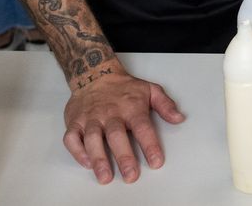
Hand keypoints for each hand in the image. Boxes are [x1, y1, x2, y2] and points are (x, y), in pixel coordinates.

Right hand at [61, 63, 184, 184]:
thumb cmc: (123, 88)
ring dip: (99, 158)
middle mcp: (110, 114)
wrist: (95, 74)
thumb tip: (179, 118)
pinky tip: (87, 162)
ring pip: (93, 139)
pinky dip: (77, 151)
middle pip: (117, 136)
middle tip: (131, 175)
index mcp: (131, 108)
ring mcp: (91, 118)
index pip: (143, 127)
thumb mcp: (150, 90)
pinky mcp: (75, 122)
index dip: (150, 145)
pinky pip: (72, 138)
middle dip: (124, 157)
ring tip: (105, 176)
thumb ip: (165, 105)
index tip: (156, 161)